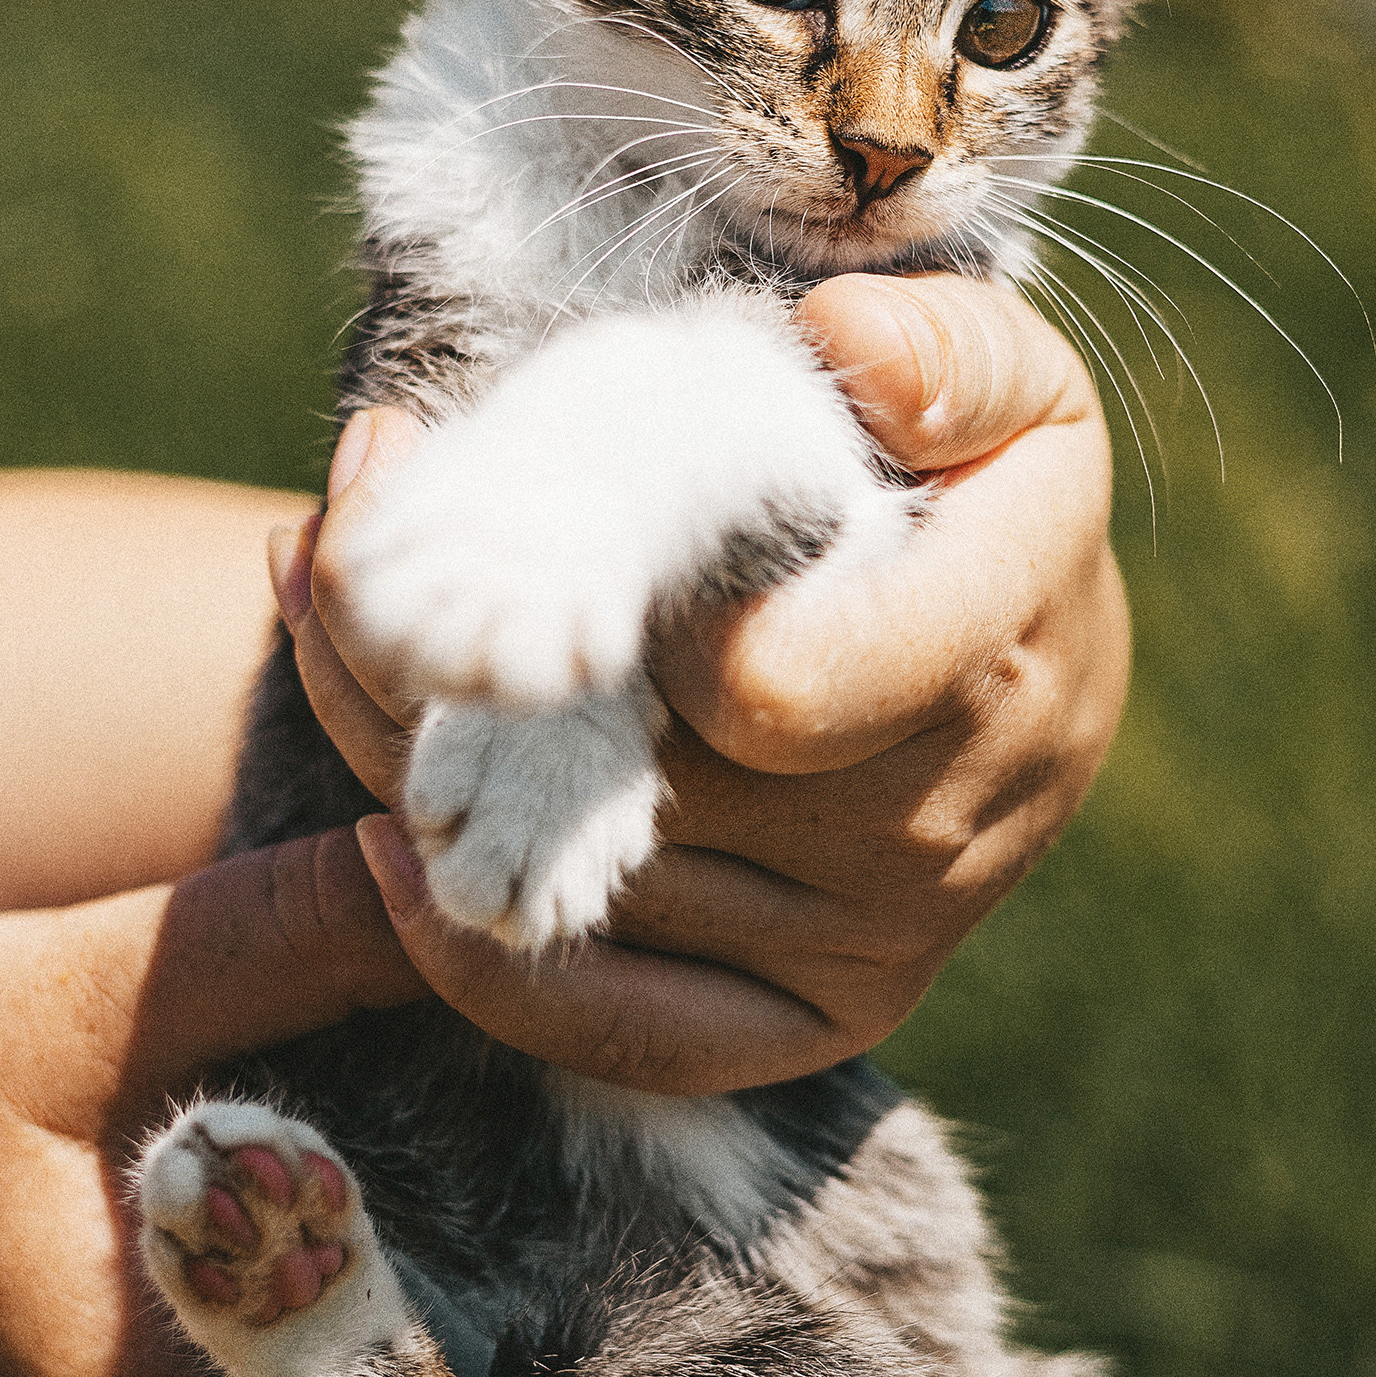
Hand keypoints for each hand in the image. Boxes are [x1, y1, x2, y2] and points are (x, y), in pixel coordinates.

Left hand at [279, 277, 1129, 1093]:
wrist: (1033, 653)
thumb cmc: (975, 482)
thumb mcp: (996, 374)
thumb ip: (942, 347)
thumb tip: (853, 349)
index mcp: (999, 643)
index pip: (768, 690)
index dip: (630, 634)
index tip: (553, 541)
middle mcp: (950, 819)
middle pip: (644, 787)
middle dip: (478, 665)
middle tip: (343, 538)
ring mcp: (886, 934)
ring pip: (603, 885)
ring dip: (435, 763)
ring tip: (342, 621)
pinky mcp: (822, 1015)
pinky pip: (628, 1029)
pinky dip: (482, 961)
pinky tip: (388, 846)